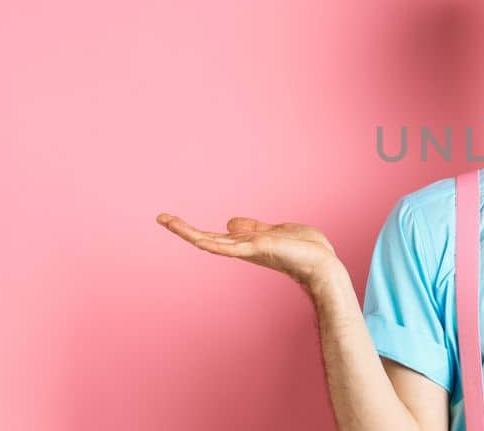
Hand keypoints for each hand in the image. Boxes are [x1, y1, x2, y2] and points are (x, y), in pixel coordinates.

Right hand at [155, 212, 344, 291]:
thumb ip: (253, 228)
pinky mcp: (257, 250)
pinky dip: (212, 242)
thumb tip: (229, 223)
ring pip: (211, 242)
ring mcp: (248, 251)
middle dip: (182, 230)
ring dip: (188, 232)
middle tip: (160, 217)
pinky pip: (229, 247)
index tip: (173, 220)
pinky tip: (197, 238)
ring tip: (166, 220)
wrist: (323, 264)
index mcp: (247, 244)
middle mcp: (243, 250)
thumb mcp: (275, 231)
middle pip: (206, 239)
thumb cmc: (306, 250)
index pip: (215, 236)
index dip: (194, 229)